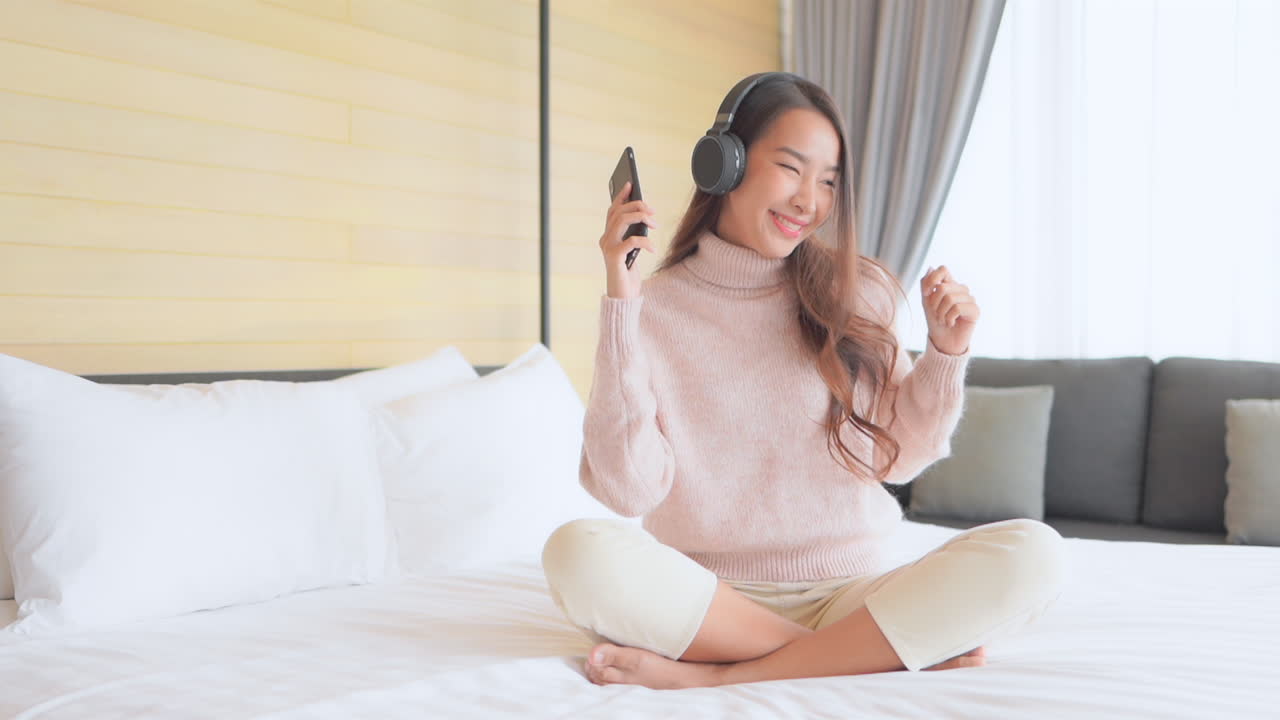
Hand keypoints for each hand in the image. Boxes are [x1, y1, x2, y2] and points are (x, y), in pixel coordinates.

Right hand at [600, 181, 657, 298]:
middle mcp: (605, 239)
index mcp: (608, 236)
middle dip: (636, 206)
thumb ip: (634, 234)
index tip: (631, 184)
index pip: (612, 210)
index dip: (621, 196)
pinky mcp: (614, 257)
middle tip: (652, 210)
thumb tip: (645, 216)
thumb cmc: (629, 274)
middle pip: (618, 212)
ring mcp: (608, 248)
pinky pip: (631, 241)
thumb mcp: (633, 250)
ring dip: (641, 217)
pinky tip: (653, 248)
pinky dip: (645, 241)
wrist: (624, 297)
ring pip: (622, 221)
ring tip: (654, 223)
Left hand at [920, 265, 978, 354]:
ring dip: (941, 313)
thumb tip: (930, 267)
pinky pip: (958, 308)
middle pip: (943, 287)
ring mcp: (970, 299)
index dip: (932, 280)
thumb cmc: (935, 322)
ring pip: (950, 298)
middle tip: (936, 314)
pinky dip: (949, 318)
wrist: (943, 342)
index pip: (943, 269)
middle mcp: (961, 289)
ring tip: (943, 320)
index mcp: (950, 284)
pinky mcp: (975, 310)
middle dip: (934, 304)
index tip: (926, 294)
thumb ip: (926, 284)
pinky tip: (951, 323)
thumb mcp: (926, 302)